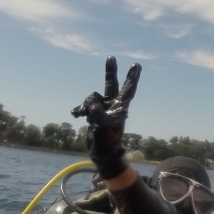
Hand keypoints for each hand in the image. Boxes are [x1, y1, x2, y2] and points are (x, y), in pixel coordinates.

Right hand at [71, 57, 140, 178]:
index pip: (128, 90)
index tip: (136, 65)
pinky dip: (80, 109)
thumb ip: (96, 109)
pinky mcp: (93, 115)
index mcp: (120, 108)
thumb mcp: (103, 125)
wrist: (102, 155)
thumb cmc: (108, 142)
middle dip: (110, 72)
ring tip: (81, 114)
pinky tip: (76, 115)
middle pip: (111, 85)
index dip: (132, 77)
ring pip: (92, 97)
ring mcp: (102, 110)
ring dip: (85, 104)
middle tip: (111, 57)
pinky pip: (84, 106)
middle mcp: (112, 106)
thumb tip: (88, 101)